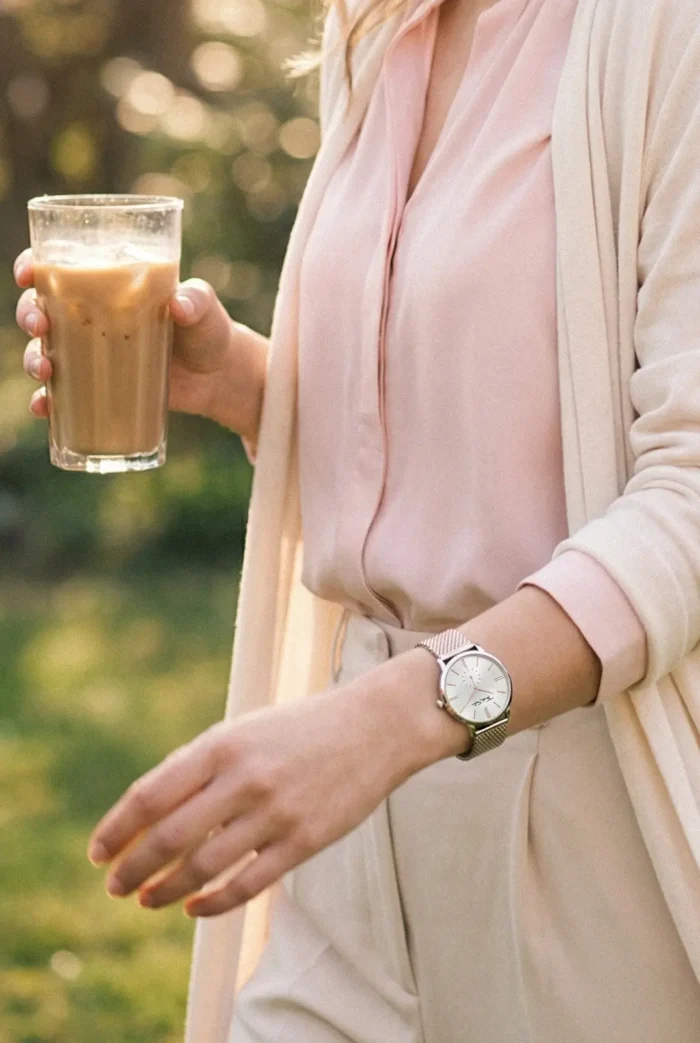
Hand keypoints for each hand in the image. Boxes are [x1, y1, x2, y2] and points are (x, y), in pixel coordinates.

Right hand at [14, 249, 267, 441]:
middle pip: (41, 308)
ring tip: (45, 370)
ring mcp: (91, 354)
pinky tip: (45, 407)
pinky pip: (63, 394)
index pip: (59, 266)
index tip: (27, 274)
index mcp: (108, 284)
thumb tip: (180, 305)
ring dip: (33, 359)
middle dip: (29, 315)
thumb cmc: (207, 330)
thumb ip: (197, 302)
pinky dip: (48, 401)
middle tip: (40, 326)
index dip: (33, 266)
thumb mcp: (205, 310)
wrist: (217, 377)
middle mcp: (89, 316)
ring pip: (45, 350)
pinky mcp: (98, 387)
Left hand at [85, 651, 453, 917]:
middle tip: (114, 886)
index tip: (97, 853)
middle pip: (169, 837)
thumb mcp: (244, 731)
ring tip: (146, 900)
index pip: (152, 795)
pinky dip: (212, 902)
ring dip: (165, 891)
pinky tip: (194, 906)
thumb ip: (199, 766)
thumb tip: (148, 815)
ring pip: (203, 867)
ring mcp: (275, 812)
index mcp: (222, 744)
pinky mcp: (304, 841)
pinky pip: (247, 885)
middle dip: (133, 868)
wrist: (374, 727)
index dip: (117, 828)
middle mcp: (244, 778)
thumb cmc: (299, 729)